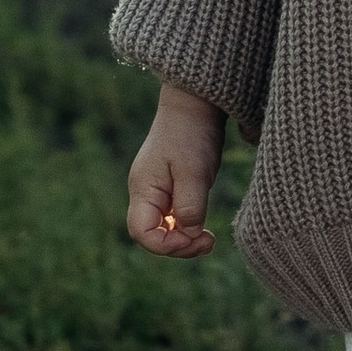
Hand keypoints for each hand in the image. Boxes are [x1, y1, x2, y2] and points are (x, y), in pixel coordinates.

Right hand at [126, 83, 224, 259]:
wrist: (195, 104)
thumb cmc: (191, 133)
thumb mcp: (194, 171)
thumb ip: (189, 205)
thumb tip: (190, 233)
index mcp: (143, 189)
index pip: (142, 233)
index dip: (167, 245)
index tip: (195, 237)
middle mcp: (145, 193)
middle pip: (152, 236)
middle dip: (179, 246)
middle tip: (209, 242)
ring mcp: (157, 191)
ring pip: (163, 229)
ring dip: (184, 240)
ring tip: (209, 239)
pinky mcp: (170, 188)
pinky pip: (173, 218)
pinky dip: (187, 228)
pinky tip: (204, 228)